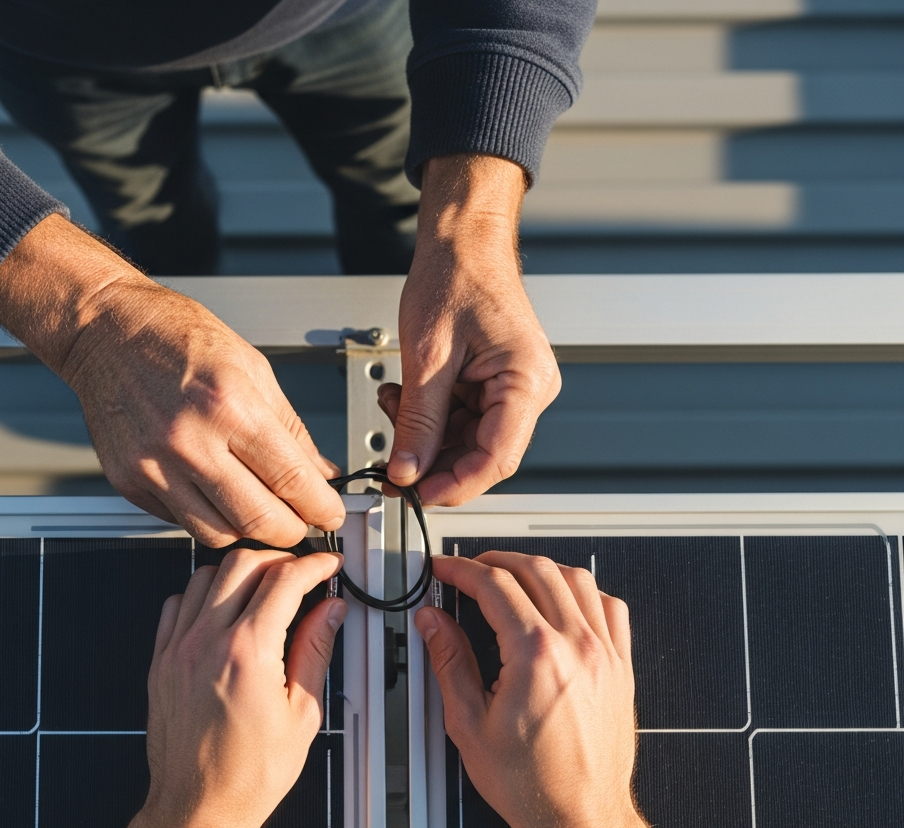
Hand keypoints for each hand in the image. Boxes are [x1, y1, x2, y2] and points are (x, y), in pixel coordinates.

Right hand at [0, 214, 344, 547]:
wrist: (106, 331)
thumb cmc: (178, 339)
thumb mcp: (253, 370)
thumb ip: (291, 429)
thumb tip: (321, 471)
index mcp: (231, 408)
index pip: (292, 481)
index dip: (322, 508)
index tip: (332, 514)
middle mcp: (191, 442)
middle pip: (258, 521)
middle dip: (292, 531)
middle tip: (301, 522)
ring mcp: (156, 466)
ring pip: (219, 534)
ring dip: (249, 533)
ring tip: (260, 511)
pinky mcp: (130, 482)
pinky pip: (181, 522)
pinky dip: (208, 518)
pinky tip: (217, 496)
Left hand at [0, 546, 345, 827]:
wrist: (197, 809)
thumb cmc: (248, 776)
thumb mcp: (302, 714)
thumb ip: (315, 651)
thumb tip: (330, 612)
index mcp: (247, 653)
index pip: (284, 581)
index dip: (313, 565)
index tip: (327, 566)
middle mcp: (206, 642)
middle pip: (242, 564)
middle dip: (278, 559)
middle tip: (301, 573)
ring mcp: (178, 649)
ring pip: (205, 575)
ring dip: (240, 572)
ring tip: (265, 588)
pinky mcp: (160, 661)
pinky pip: (176, 603)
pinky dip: (203, 594)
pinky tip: (223, 610)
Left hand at [379, 155, 559, 505]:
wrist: (462, 239)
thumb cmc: (456, 275)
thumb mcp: (428, 356)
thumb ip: (418, 421)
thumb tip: (407, 470)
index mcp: (526, 381)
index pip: (496, 457)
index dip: (454, 484)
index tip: (417, 495)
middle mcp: (528, 390)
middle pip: (482, 455)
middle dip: (433, 463)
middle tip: (392, 470)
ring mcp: (512, 389)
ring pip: (466, 441)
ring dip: (425, 438)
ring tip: (392, 411)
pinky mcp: (493, 385)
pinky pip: (460, 420)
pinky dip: (428, 419)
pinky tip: (404, 400)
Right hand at [415, 551, 635, 827]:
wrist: (580, 819)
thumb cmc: (532, 785)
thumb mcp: (469, 724)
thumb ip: (449, 662)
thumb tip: (433, 624)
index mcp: (536, 655)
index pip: (494, 585)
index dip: (461, 570)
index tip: (445, 571)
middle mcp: (576, 646)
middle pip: (535, 570)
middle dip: (495, 561)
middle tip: (469, 571)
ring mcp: (604, 654)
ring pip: (576, 578)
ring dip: (539, 568)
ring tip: (512, 578)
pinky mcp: (620, 667)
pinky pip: (611, 608)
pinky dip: (584, 593)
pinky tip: (565, 602)